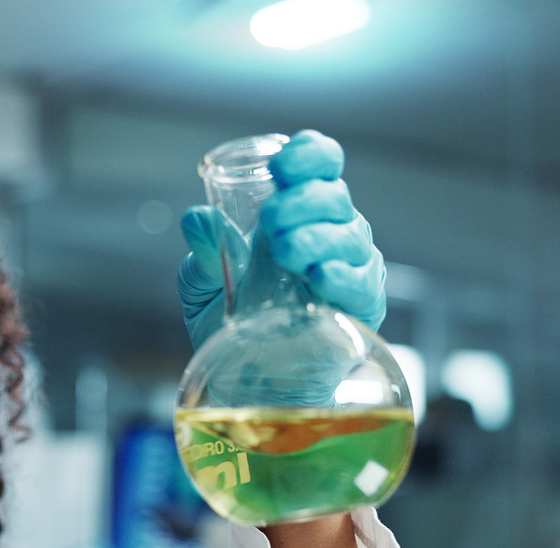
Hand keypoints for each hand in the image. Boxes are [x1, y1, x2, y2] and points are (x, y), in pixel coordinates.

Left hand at [177, 130, 385, 351]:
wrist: (247, 380)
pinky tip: (317, 277)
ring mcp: (348, 268)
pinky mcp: (360, 308)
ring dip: (316, 237)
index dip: (309, 155)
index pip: (319, 165)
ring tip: (284, 251)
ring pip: (350, 236)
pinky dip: (341, 277)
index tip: (282, 165)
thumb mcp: (202, 285)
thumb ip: (202, 253)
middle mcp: (329, 232)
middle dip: (302, 200)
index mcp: (296, 212)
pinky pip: (361, 285)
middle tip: (270, 219)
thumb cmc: (230, 322)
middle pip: (334, 196)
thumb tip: (198, 218)